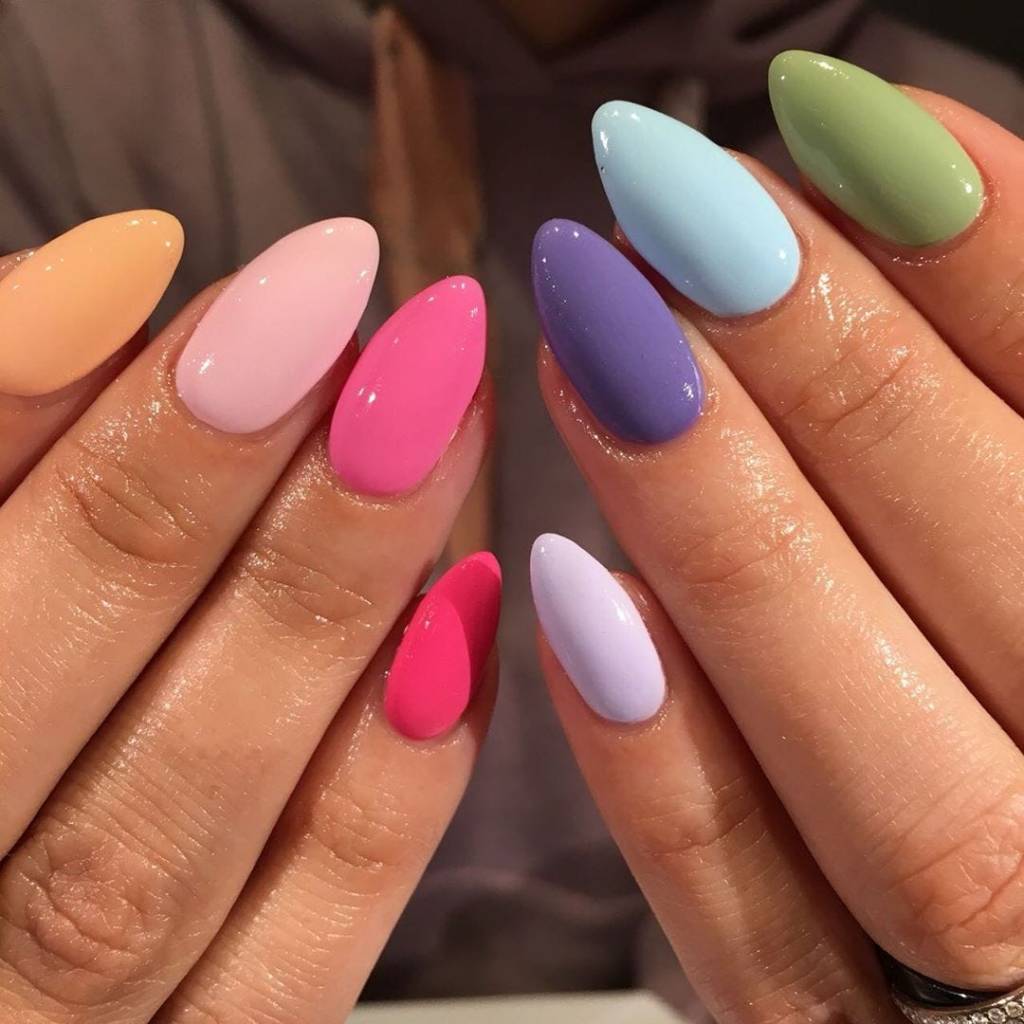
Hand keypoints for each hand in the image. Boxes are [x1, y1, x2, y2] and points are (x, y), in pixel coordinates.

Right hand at [0, 218, 496, 1021]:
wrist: (15, 893)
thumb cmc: (6, 673)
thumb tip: (108, 279)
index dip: (11, 393)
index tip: (168, 255)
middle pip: (30, 682)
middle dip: (195, 485)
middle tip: (356, 317)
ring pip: (160, 837)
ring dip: (318, 613)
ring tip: (442, 426)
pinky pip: (283, 976)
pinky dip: (377, 807)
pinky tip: (463, 633)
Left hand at [533, 53, 1023, 1020]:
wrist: (994, 925)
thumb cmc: (1008, 668)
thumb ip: (996, 409)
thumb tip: (888, 195)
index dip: (1000, 260)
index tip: (838, 125)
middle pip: (1014, 581)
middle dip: (843, 377)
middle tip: (678, 213)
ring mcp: (991, 973)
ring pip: (894, 777)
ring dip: (733, 542)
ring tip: (594, 344)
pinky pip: (752, 936)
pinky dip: (664, 770)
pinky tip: (560, 597)